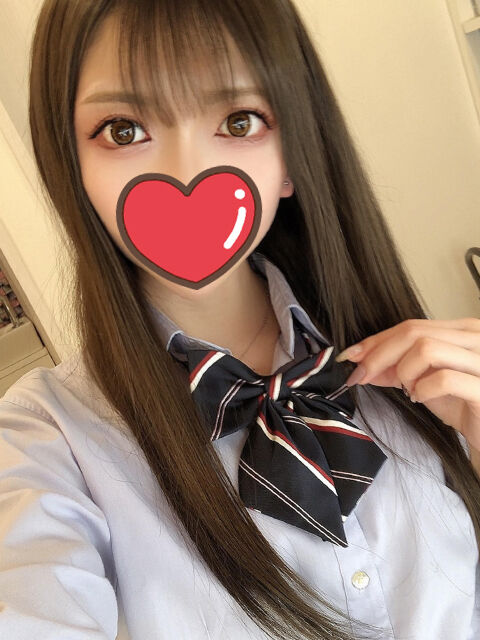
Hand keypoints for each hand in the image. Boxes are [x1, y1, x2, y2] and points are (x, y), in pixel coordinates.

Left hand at [335, 318, 479, 453]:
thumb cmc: (463, 405)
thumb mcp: (424, 382)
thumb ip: (397, 369)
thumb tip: (361, 363)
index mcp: (462, 330)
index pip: (411, 326)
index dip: (376, 340)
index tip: (350, 356)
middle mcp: (475, 338)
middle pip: (414, 333)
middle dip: (379, 355)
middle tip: (361, 375)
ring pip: (426, 349)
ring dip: (405, 372)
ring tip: (409, 390)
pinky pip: (443, 378)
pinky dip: (423, 389)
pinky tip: (422, 397)